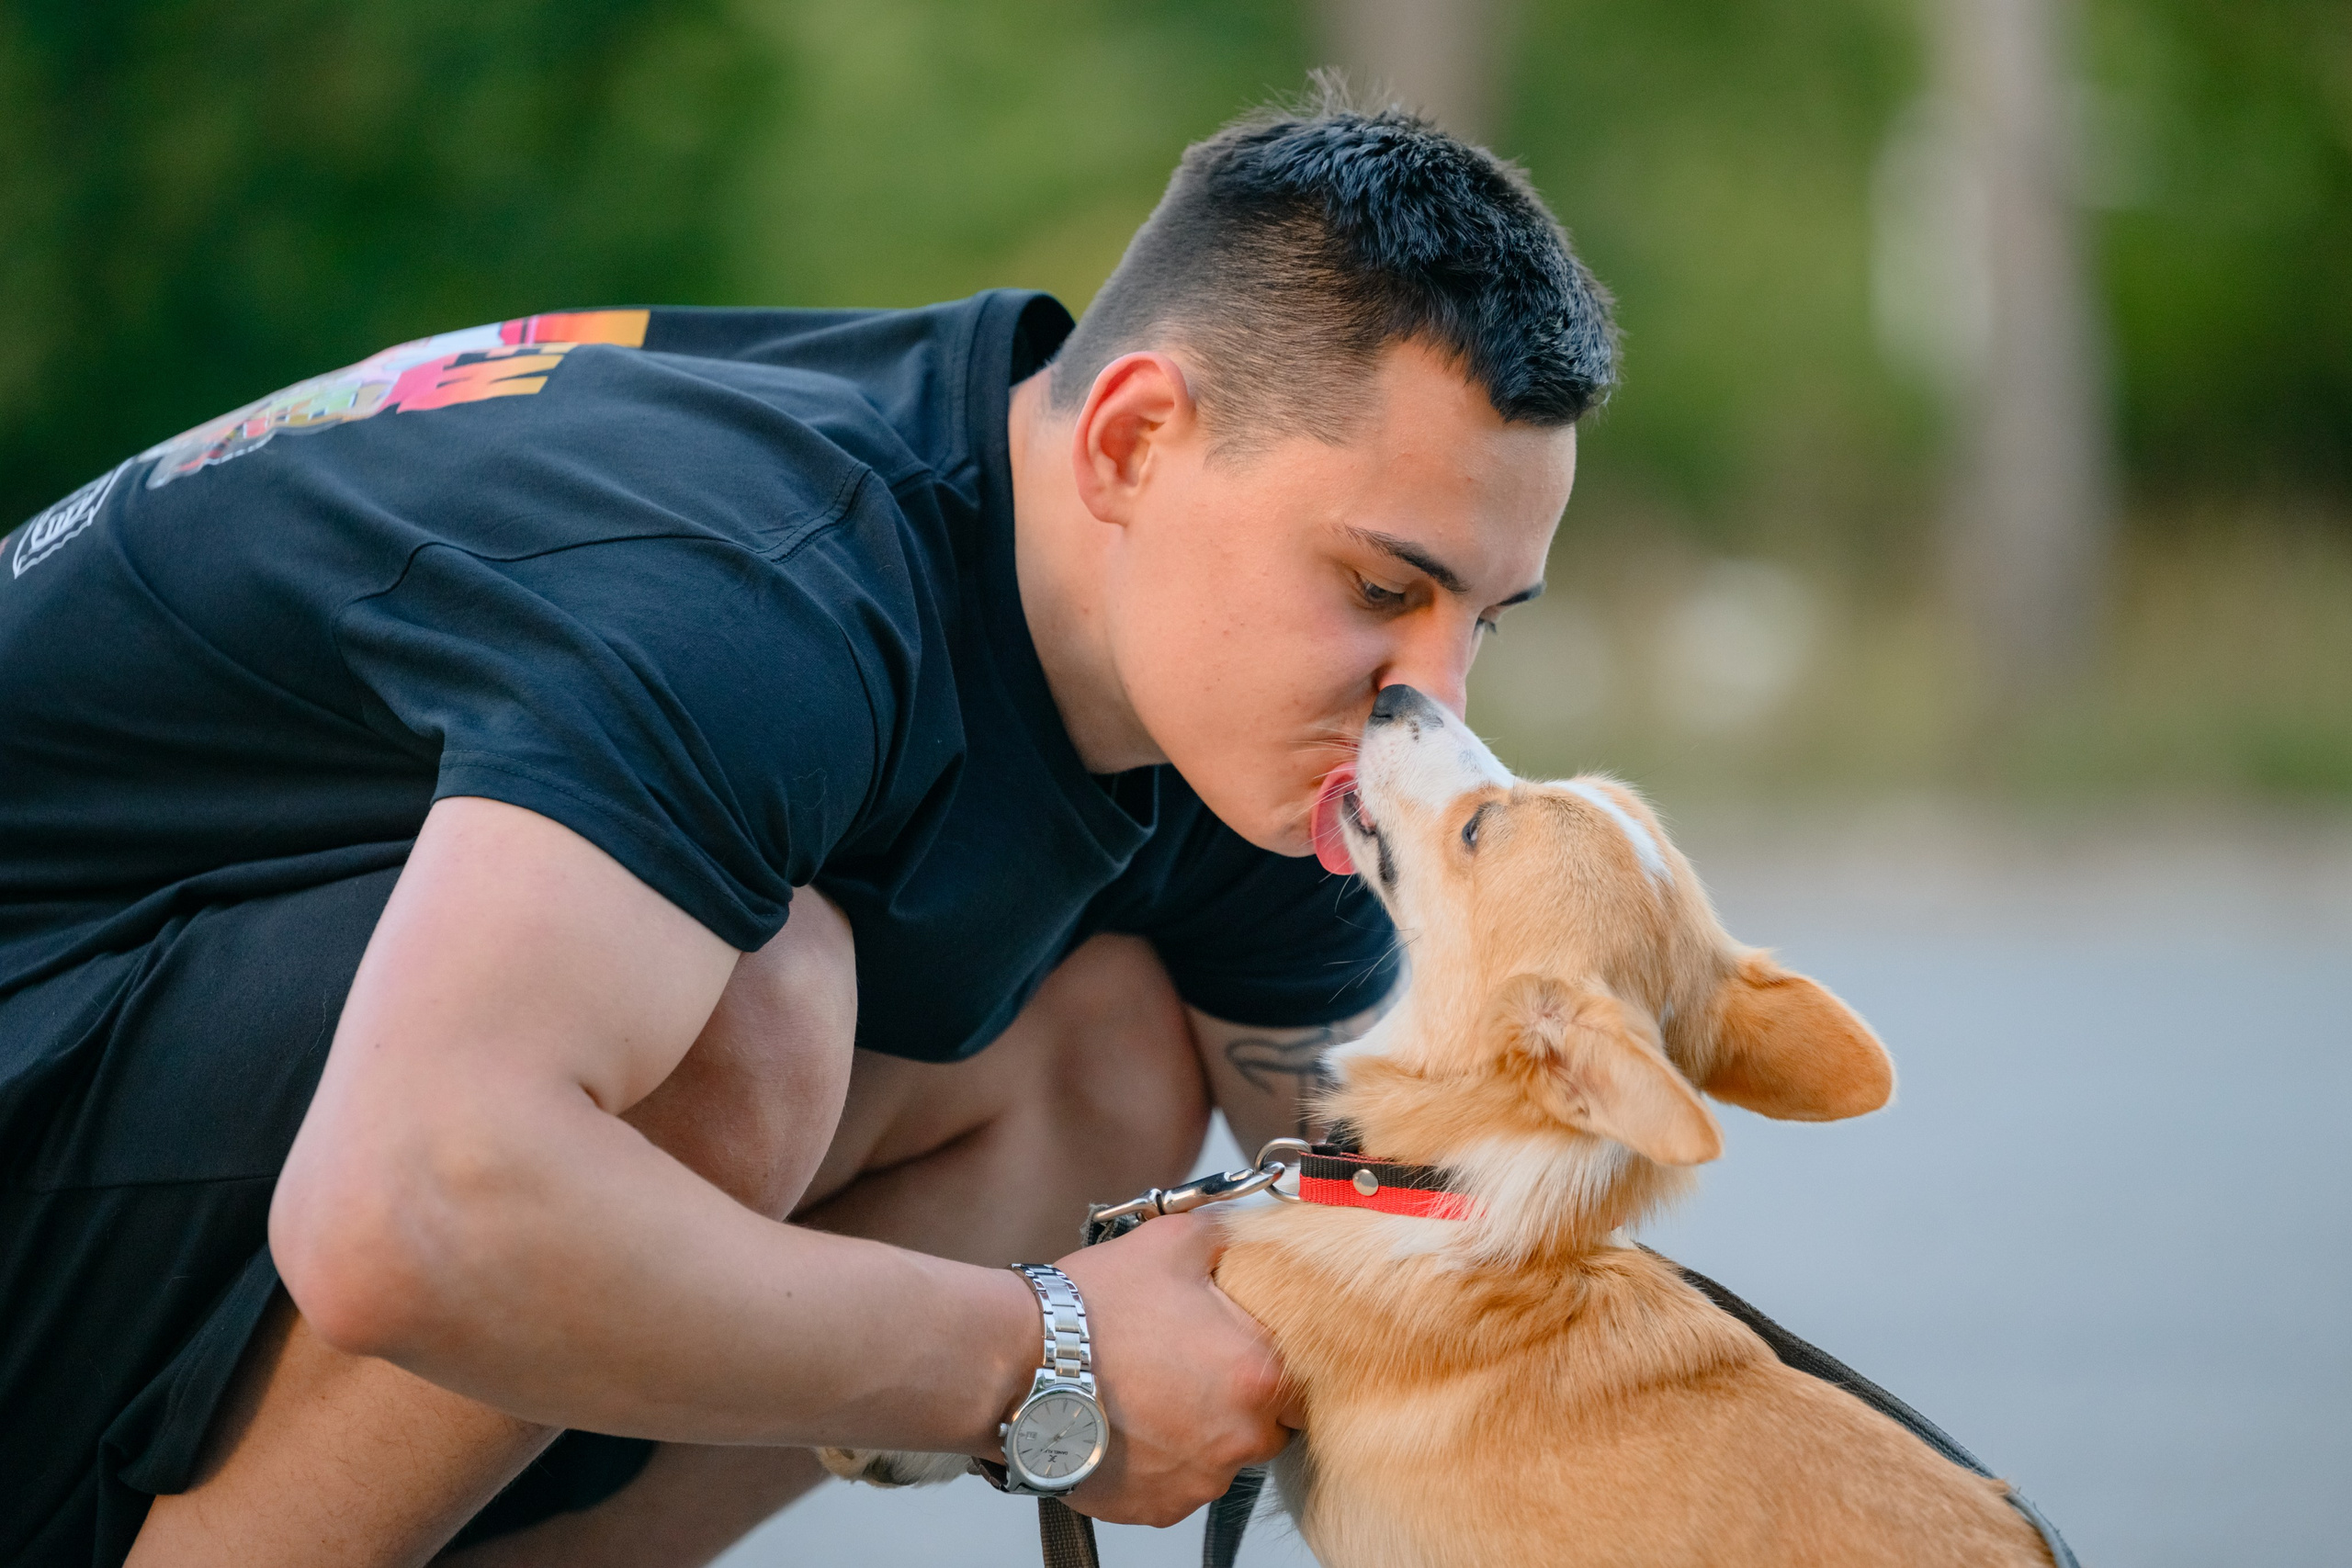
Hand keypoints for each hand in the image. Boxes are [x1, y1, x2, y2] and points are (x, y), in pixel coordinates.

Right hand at [1051, 1214, 1295, 1526]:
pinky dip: (1159, 1462)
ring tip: (1147, 1394)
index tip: (1235, 1345)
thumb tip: (1241, 1231)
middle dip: (1235, 1398)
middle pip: (1265, 1425)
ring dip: (1196, 1432)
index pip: (1300, 1380)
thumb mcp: (1170, 1242)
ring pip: (1219, 1457)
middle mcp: (1240, 1438)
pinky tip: (1127, 1425)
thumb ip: (1224, 1235)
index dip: (1267, 1359)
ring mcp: (1198, 1480)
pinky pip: (1175, 1486)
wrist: (1020, 1366)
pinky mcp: (1157, 1507)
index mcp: (1259, 1374)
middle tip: (1186, 1365)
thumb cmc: (1093, 1309)